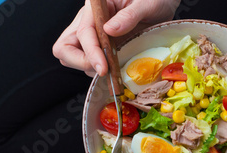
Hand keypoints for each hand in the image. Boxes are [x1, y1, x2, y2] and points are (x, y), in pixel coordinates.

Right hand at [53, 0, 180, 76]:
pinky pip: (90, 63)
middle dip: (80, 62)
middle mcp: (90, 21)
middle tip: (103, 69)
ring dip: (90, 68)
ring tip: (113, 70)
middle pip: (65, 47)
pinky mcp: (102, 48)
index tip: (103, 68)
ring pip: (73, 57)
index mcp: (97, 7)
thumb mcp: (147, 4)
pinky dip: (99, 70)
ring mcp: (93, 36)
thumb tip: (109, 30)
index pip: (83, 32)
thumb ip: (129, 15)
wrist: (161, 4)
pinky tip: (115, 71)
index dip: (91, 52)